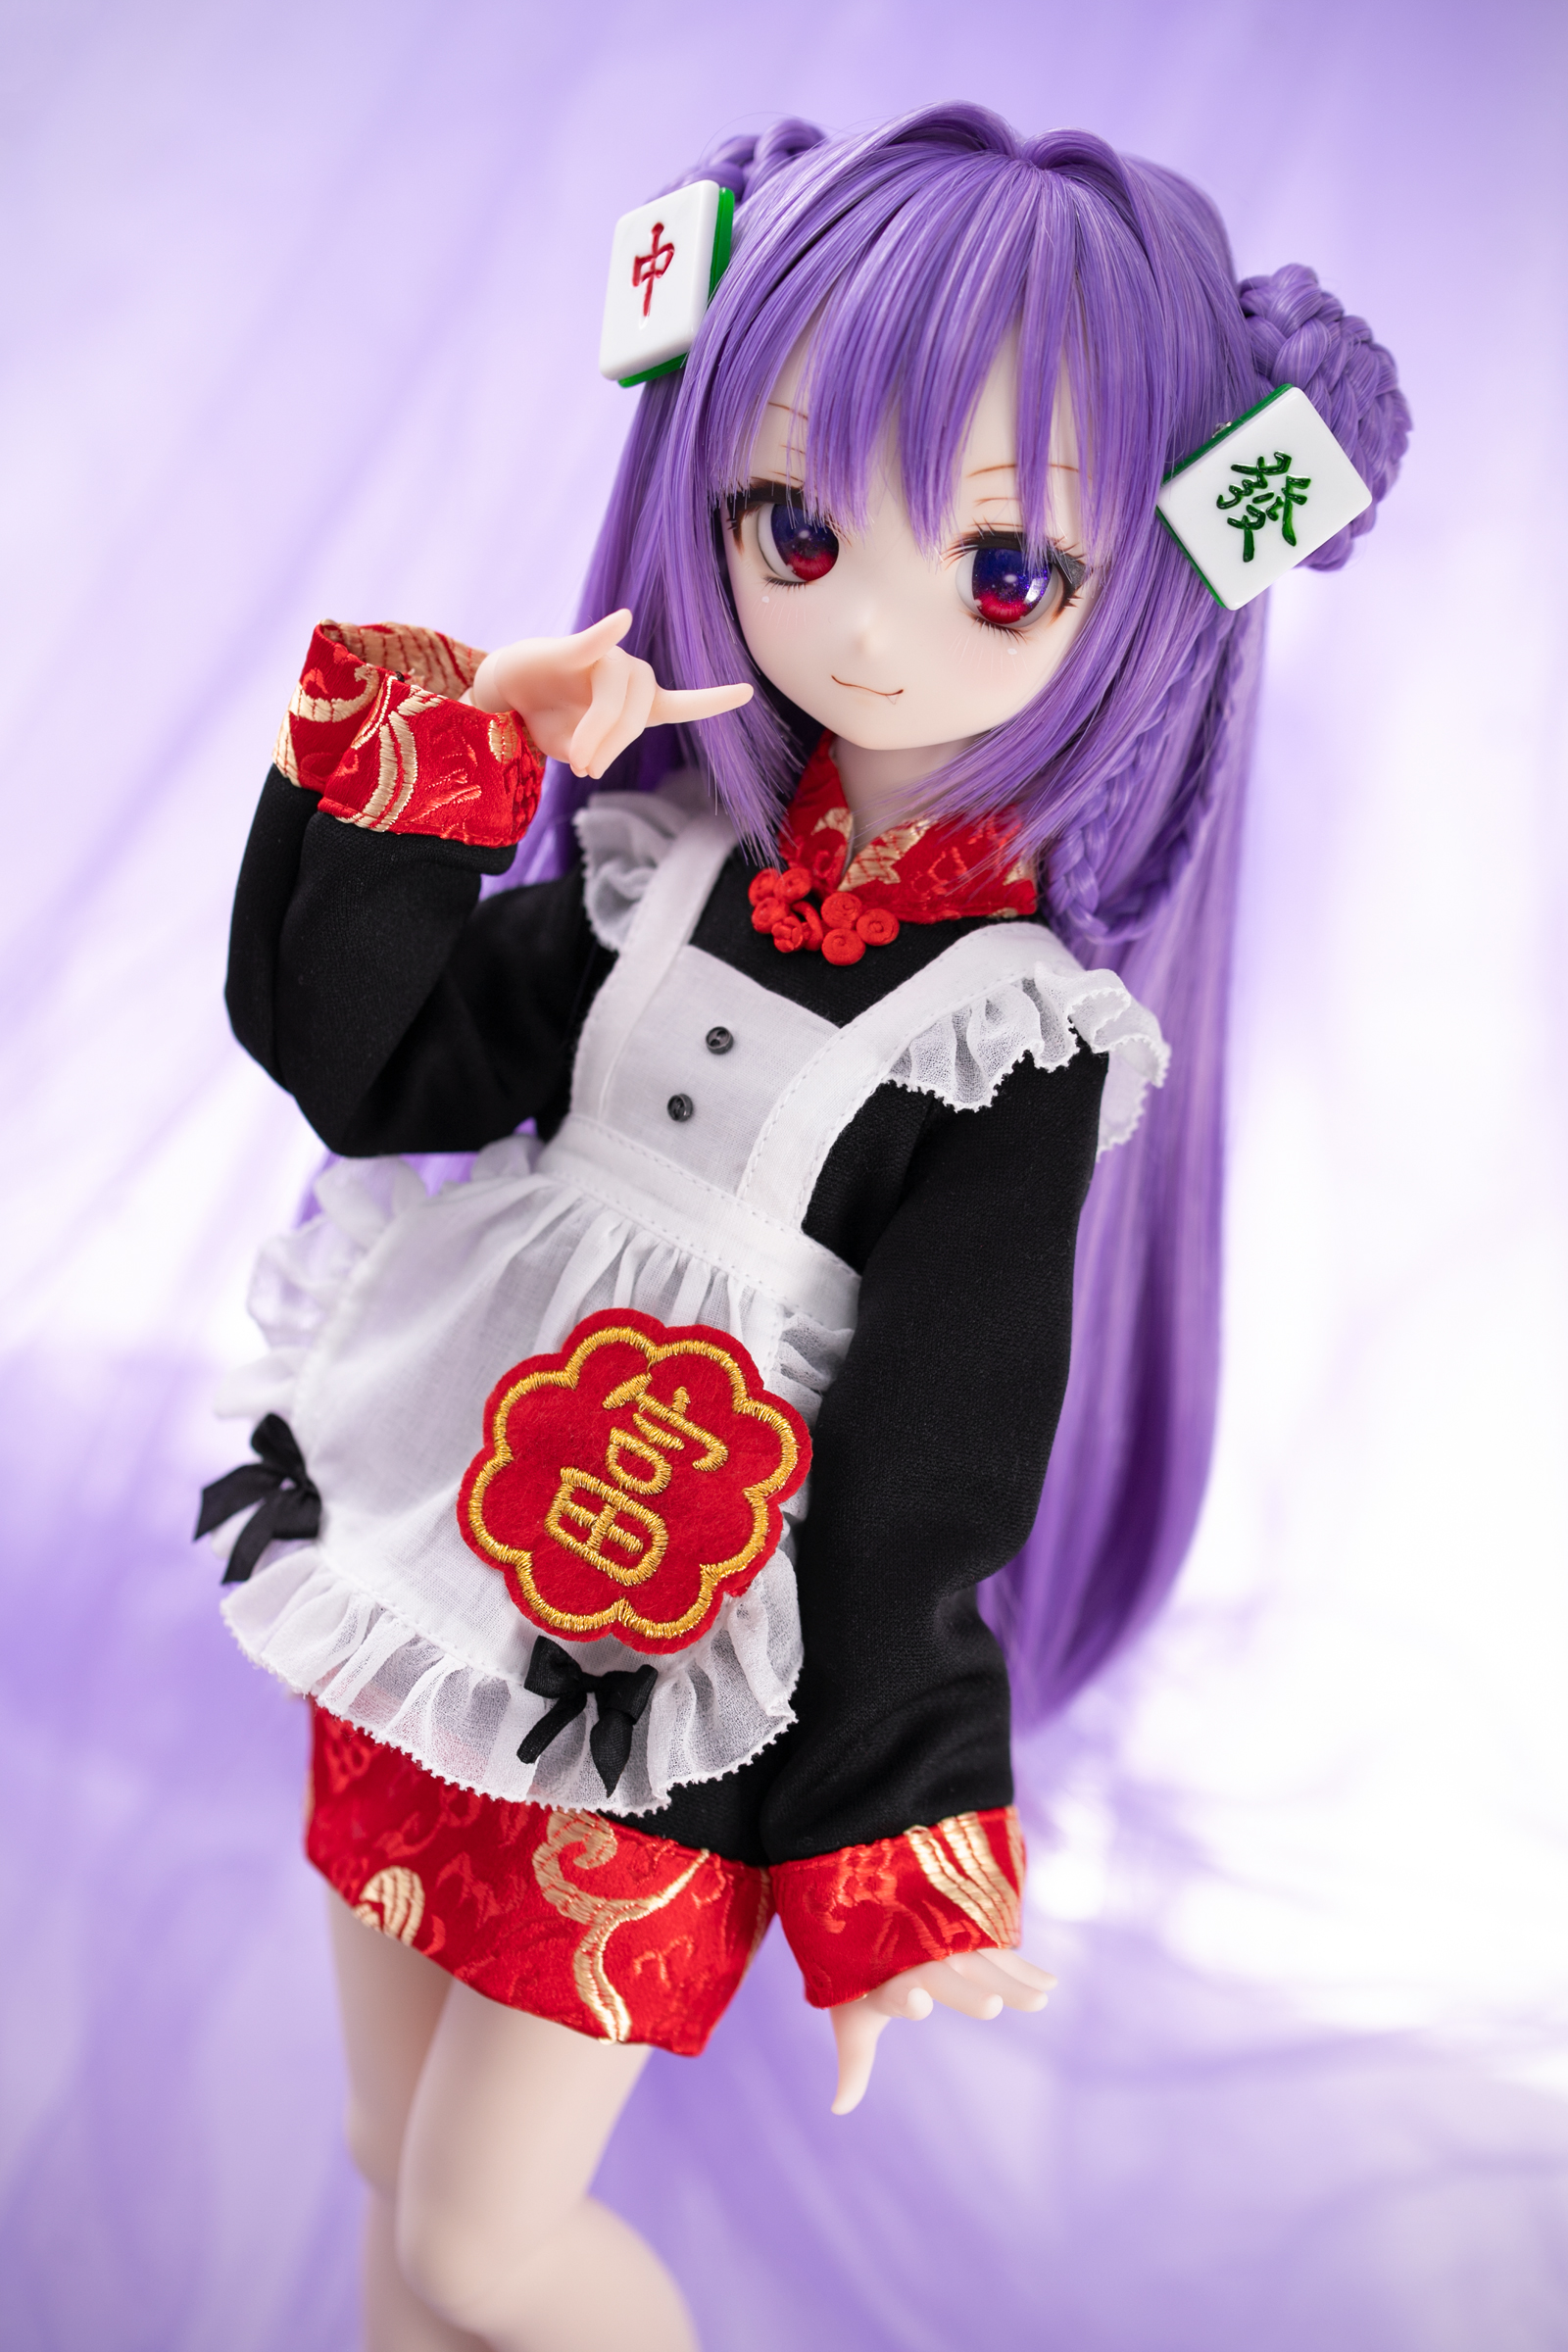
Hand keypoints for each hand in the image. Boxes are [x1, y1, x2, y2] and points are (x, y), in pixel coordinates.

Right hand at [467, 609, 751, 779]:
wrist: (508, 696)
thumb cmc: (552, 722)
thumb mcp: (578, 750)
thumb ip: (595, 754)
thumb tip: (592, 761)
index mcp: (639, 704)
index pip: (683, 704)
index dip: (713, 700)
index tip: (746, 693)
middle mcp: (628, 678)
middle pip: (636, 716)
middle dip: (613, 747)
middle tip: (586, 770)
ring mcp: (602, 660)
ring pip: (613, 699)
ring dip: (596, 732)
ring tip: (575, 759)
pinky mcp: (571, 649)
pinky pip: (592, 642)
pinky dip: (606, 633)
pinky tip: (622, 619)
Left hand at [828, 1948, 1054, 2115]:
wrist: (861, 1913)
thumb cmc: (859, 1980)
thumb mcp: (853, 2020)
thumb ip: (855, 2065)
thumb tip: (838, 2110)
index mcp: (887, 1982)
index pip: (895, 1994)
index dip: (905, 2000)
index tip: (916, 2003)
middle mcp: (918, 1959)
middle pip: (944, 1978)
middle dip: (965, 1992)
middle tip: (992, 2007)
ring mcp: (945, 1944)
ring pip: (980, 1964)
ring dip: (1011, 1979)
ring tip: (1041, 1997)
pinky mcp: (967, 1938)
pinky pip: (998, 1955)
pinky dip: (1023, 1967)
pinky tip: (1050, 1984)